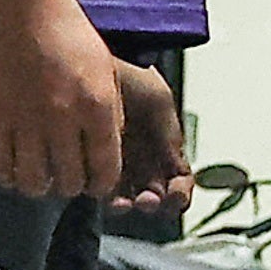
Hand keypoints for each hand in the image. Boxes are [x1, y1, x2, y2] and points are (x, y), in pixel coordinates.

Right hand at [0, 0, 127, 201]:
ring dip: (38, 185)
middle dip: (70, 185)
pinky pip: (0, 166)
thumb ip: (108, 112)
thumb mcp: (105, 70)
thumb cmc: (66, 29)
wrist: (18, 3)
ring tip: (37, 175)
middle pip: (70, 181)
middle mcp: (63, 121)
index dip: (100, 184)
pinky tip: (10, 169)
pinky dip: (7, 176)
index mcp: (98, 108)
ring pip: (34, 182)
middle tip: (63, 175)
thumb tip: (106, 147)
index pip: (106, 170)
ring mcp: (24, 122)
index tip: (94, 182)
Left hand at [110, 62, 194, 219]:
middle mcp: (145, 164)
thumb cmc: (130, 79)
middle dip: (153, 205)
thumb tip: (175, 167)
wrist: (95, 63)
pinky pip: (97, 189)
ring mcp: (118, 166)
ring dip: (127, 206)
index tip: (173, 194)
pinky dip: (100, 195)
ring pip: (127, 200)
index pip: (180, 185)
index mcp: (166, 152)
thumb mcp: (159, 102)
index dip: (179, 195)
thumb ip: (169, 135)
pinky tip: (98, 189)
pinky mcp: (90, 164)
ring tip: (121, 200)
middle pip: (155, 199)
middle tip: (145, 200)